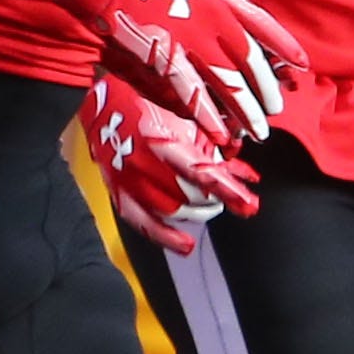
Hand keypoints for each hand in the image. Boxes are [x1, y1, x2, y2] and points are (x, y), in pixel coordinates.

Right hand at [59, 0, 308, 142]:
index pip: (261, 25)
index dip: (284, 46)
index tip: (302, 65)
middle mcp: (212, 18)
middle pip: (251, 61)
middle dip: (266, 90)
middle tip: (275, 110)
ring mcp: (191, 39)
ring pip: (229, 83)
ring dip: (246, 110)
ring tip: (258, 131)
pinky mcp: (166, 57)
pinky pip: (195, 93)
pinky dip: (210, 116)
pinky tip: (222, 134)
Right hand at [79, 73, 260, 256]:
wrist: (103, 109)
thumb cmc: (148, 111)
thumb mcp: (182, 121)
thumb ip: (211, 148)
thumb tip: (241, 174)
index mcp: (161, 140)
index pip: (201, 172)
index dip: (228, 191)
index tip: (249, 204)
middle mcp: (143, 163)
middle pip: (189, 196)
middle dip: (214, 200)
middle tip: (226, 196)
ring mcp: (129, 182)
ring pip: (173, 212)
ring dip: (198, 212)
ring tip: (209, 205)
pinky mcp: (119, 194)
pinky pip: (144, 224)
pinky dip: (167, 237)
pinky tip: (186, 245)